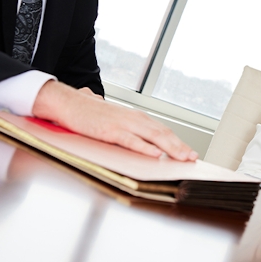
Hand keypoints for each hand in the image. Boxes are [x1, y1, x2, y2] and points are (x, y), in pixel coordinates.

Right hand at [32, 80, 197, 160]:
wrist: (68, 102)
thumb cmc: (89, 112)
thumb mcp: (114, 119)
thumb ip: (126, 126)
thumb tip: (135, 135)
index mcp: (136, 117)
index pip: (162, 131)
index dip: (178, 142)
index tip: (189, 152)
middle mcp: (134, 118)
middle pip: (163, 134)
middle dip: (180, 147)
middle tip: (192, 158)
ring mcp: (123, 124)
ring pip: (153, 137)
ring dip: (170, 148)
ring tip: (182, 158)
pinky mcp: (110, 130)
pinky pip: (131, 141)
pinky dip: (145, 148)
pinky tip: (155, 154)